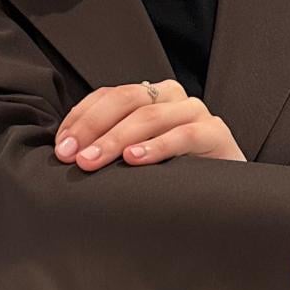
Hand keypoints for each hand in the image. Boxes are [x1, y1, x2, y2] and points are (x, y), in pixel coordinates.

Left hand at [53, 79, 245, 170]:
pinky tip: (134, 159)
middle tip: (71, 157)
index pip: (107, 96)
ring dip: (116, 139)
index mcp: (149, 98)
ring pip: (150, 116)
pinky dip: (157, 146)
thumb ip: (112, 150)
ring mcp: (195, 113)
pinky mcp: (216, 133)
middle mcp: (171, 98)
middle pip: (125, 101)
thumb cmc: (178, 177)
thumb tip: (69, 158)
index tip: (61, 147)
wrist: (228, 193)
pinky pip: (183, 135)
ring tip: (93, 161)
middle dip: (92, 128)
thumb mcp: (139, 159)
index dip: (81, 119)